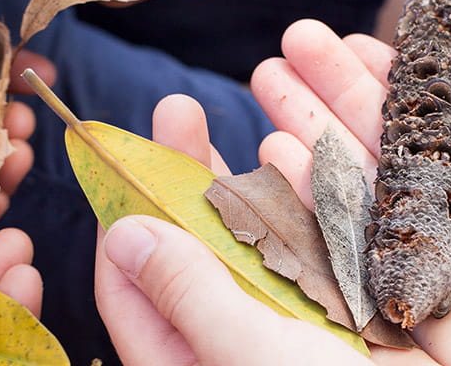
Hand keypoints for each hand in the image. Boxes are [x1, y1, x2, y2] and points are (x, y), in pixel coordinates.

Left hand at [93, 95, 376, 364]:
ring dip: (236, 180)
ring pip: (243, 245)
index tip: (120, 152)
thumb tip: (121, 233)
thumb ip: (188, 294)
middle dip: (177, 177)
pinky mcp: (331, 320)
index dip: (119, 214)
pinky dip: (295, 206)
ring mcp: (280, 328)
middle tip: (178, 109)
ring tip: (237, 116)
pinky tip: (297, 158)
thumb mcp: (254, 353)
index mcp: (188, 363)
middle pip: (184, 251)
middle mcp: (227, 344)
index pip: (127, 286)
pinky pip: (299, 254)